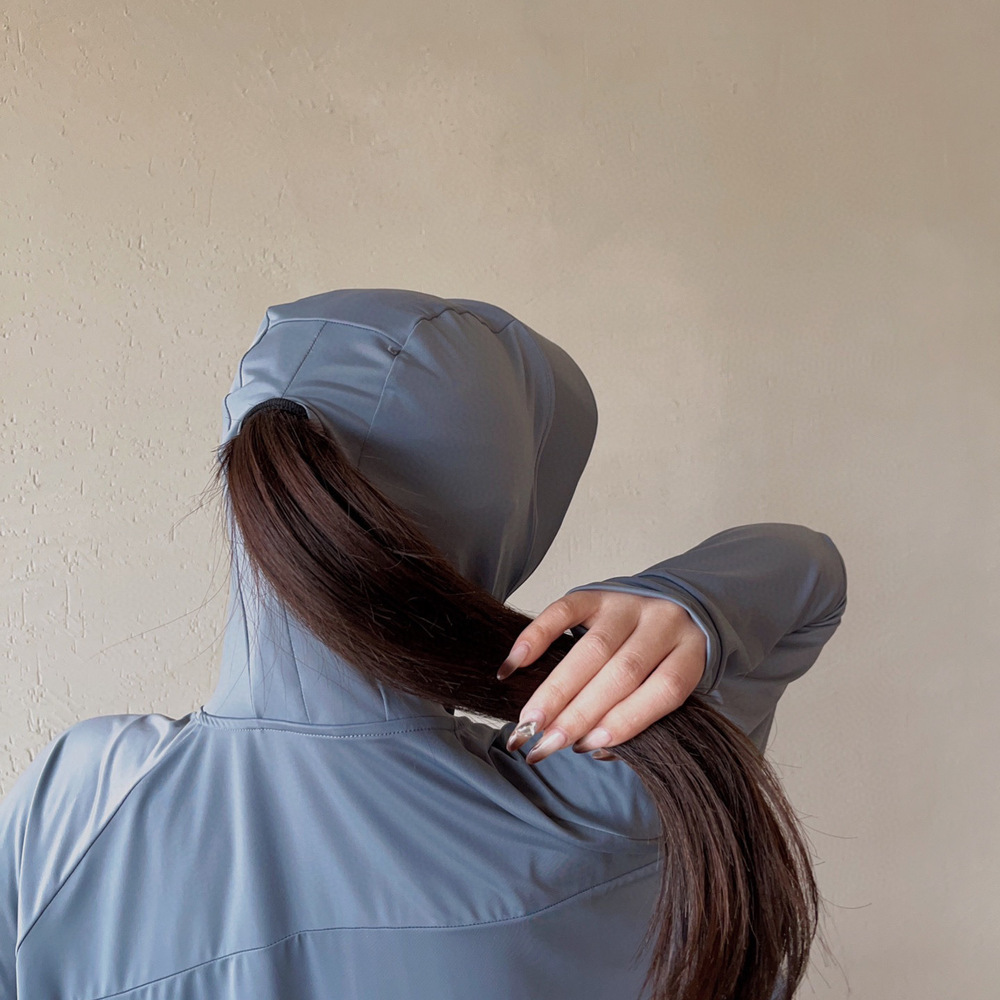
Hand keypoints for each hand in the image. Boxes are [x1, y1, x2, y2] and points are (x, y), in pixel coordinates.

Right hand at [498, 589, 706, 763]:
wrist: (669, 604)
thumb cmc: (662, 660)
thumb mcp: (666, 685)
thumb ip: (639, 717)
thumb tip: (596, 748)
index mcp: (690, 652)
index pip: (664, 690)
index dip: (627, 720)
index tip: (587, 747)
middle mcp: (663, 623)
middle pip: (623, 672)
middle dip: (580, 712)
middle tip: (545, 742)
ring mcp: (629, 604)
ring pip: (593, 649)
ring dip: (557, 688)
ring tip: (530, 719)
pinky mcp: (598, 592)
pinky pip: (565, 610)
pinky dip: (537, 637)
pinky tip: (517, 664)